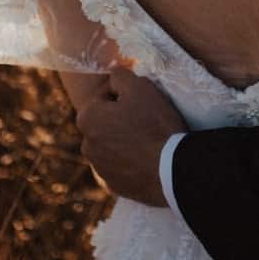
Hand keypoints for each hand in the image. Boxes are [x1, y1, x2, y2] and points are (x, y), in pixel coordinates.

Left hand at [74, 67, 186, 206]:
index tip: (142, 98)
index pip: (104, 96)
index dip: (124, 94)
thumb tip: (113, 73)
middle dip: (120, 118)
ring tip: (150, 139)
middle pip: (105, 122)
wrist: (172, 169)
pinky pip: (121, 167)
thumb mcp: (140, 87)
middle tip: (147, 117)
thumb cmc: (154, 124)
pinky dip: (131, 161)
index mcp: (87, 118)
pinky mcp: (114, 186)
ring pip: (112, 145)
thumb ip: (121, 75)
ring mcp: (99, 168)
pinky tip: (149, 158)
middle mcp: (86, 145)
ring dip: (125, 140)